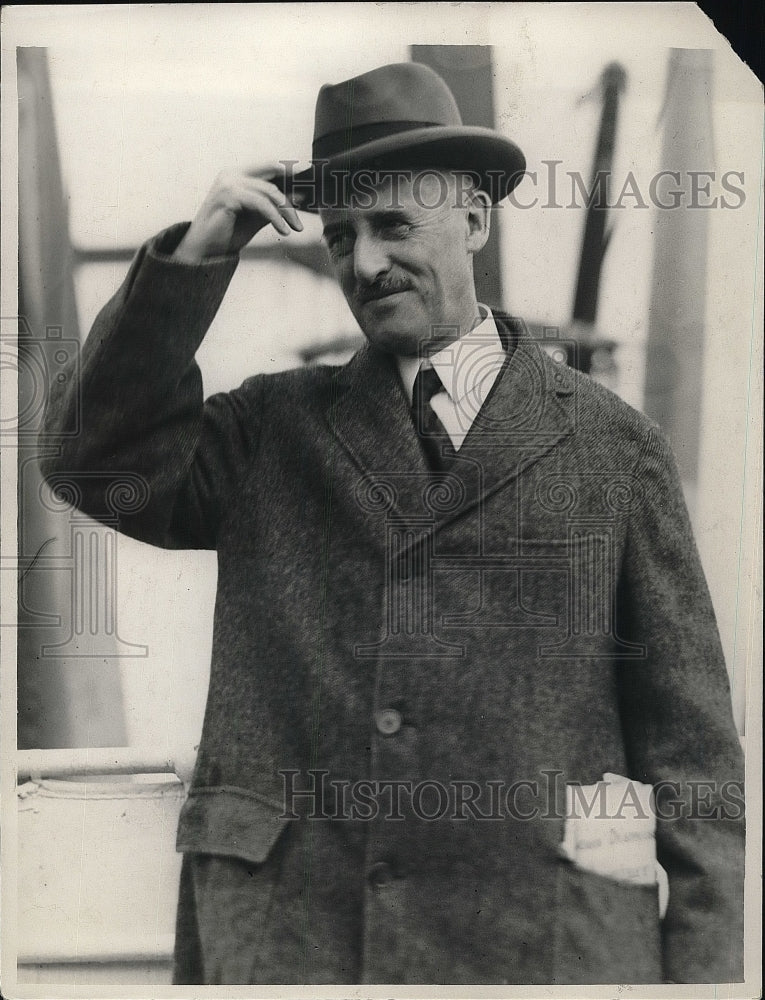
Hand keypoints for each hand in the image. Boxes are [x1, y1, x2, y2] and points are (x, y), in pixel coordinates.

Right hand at [173, 164, 302, 262]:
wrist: (206, 250)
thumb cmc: (229, 232)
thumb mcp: (257, 216)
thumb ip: (275, 204)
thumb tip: (299, 196)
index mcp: (237, 174)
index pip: (269, 167)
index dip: (289, 169)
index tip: (308, 173)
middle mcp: (232, 174)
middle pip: (272, 179)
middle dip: (292, 192)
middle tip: (309, 203)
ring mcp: (229, 183)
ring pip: (269, 192)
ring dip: (286, 211)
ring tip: (295, 227)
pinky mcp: (228, 196)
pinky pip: (261, 203)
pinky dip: (275, 217)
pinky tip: (283, 230)